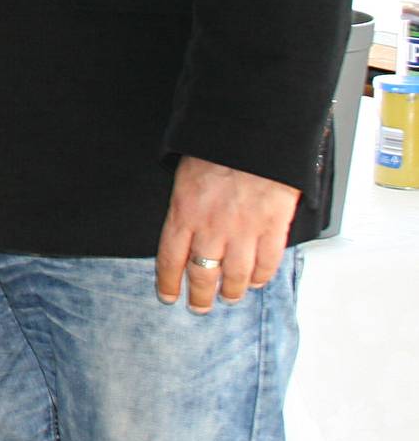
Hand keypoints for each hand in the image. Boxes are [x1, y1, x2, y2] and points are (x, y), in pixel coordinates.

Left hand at [155, 155, 299, 312]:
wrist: (252, 134)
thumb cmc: (216, 149)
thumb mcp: (185, 176)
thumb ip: (185, 207)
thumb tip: (183, 231)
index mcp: (183, 213)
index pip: (169, 260)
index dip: (168, 283)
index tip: (169, 297)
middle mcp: (211, 228)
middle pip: (202, 274)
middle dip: (200, 296)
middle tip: (199, 306)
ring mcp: (243, 231)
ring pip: (235, 276)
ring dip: (231, 291)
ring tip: (228, 297)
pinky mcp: (271, 228)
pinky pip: (267, 264)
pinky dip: (261, 277)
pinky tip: (256, 281)